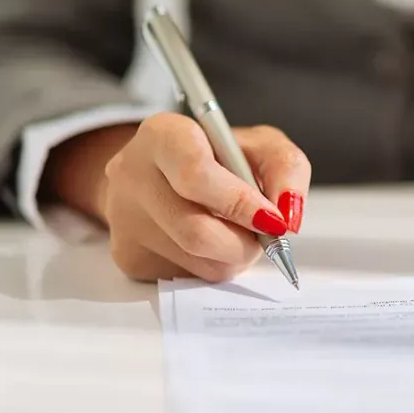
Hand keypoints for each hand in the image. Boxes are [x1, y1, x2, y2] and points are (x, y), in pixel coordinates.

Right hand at [45, 112, 310, 281]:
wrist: (163, 174)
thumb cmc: (219, 156)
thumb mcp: (260, 145)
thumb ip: (286, 168)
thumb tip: (288, 218)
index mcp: (162, 135)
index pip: (195, 174)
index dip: (240, 203)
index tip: (273, 219)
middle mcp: (132, 175)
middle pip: (196, 231)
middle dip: (244, 242)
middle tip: (266, 236)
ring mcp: (125, 220)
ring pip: (196, 260)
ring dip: (235, 256)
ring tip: (239, 232)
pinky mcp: (129, 256)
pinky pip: (186, 277)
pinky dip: (215, 265)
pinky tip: (213, 242)